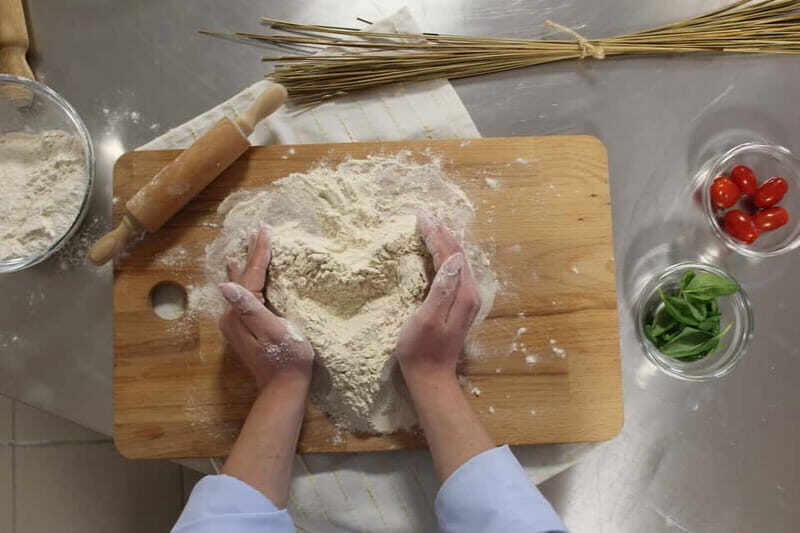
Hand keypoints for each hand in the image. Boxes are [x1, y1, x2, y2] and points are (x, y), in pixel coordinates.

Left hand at [218, 224, 313, 389]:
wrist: (283, 387)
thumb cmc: (288, 357)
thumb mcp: (273, 330)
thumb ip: (250, 308)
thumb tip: (225, 285)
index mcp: (240, 313)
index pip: (250, 274)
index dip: (259, 251)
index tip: (264, 228)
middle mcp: (231, 316)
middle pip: (242, 277)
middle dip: (250, 253)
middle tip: (254, 229)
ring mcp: (234, 324)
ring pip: (239, 285)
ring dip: (243, 265)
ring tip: (240, 247)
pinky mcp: (241, 329)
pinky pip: (241, 296)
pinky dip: (244, 280)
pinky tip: (237, 276)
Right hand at [396, 210, 481, 382]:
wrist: (431, 377)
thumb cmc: (421, 350)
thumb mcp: (426, 319)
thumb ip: (441, 289)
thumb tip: (453, 258)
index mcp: (463, 294)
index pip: (450, 253)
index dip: (435, 233)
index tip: (421, 215)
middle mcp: (470, 293)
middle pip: (457, 253)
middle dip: (441, 231)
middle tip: (425, 212)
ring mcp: (467, 299)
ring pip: (458, 260)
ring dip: (445, 240)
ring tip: (432, 223)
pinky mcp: (460, 304)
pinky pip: (455, 270)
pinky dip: (445, 254)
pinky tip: (439, 250)